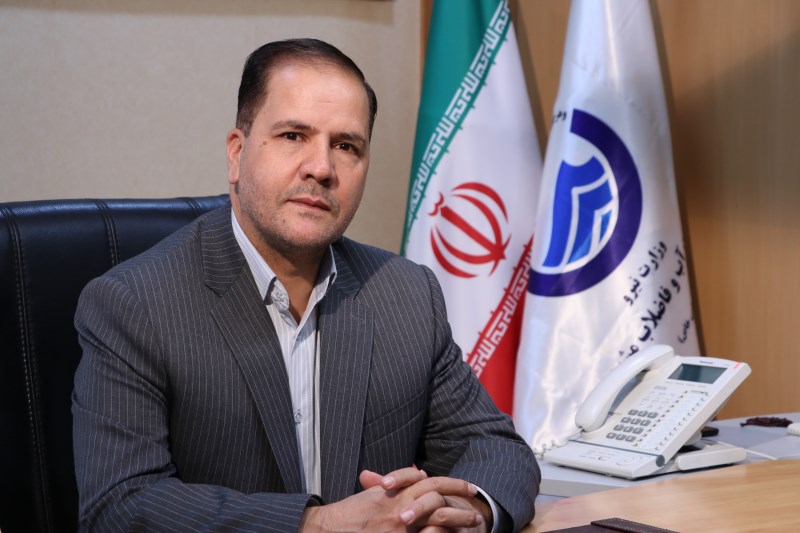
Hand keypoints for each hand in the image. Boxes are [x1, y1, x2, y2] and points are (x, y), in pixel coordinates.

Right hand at [299, 468, 484, 531]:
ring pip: (436, 519)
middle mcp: (400, 509)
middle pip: (439, 500)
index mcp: (396, 494)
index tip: (467, 488)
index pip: (431, 483)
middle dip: (460, 504)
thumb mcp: (375, 495)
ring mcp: (400, 528)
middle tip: (477, 508)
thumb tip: (419, 475)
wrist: (329, 529)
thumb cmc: (350, 514)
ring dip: (457, 522)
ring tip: (473, 524)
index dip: (452, 484)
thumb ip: (397, 485)